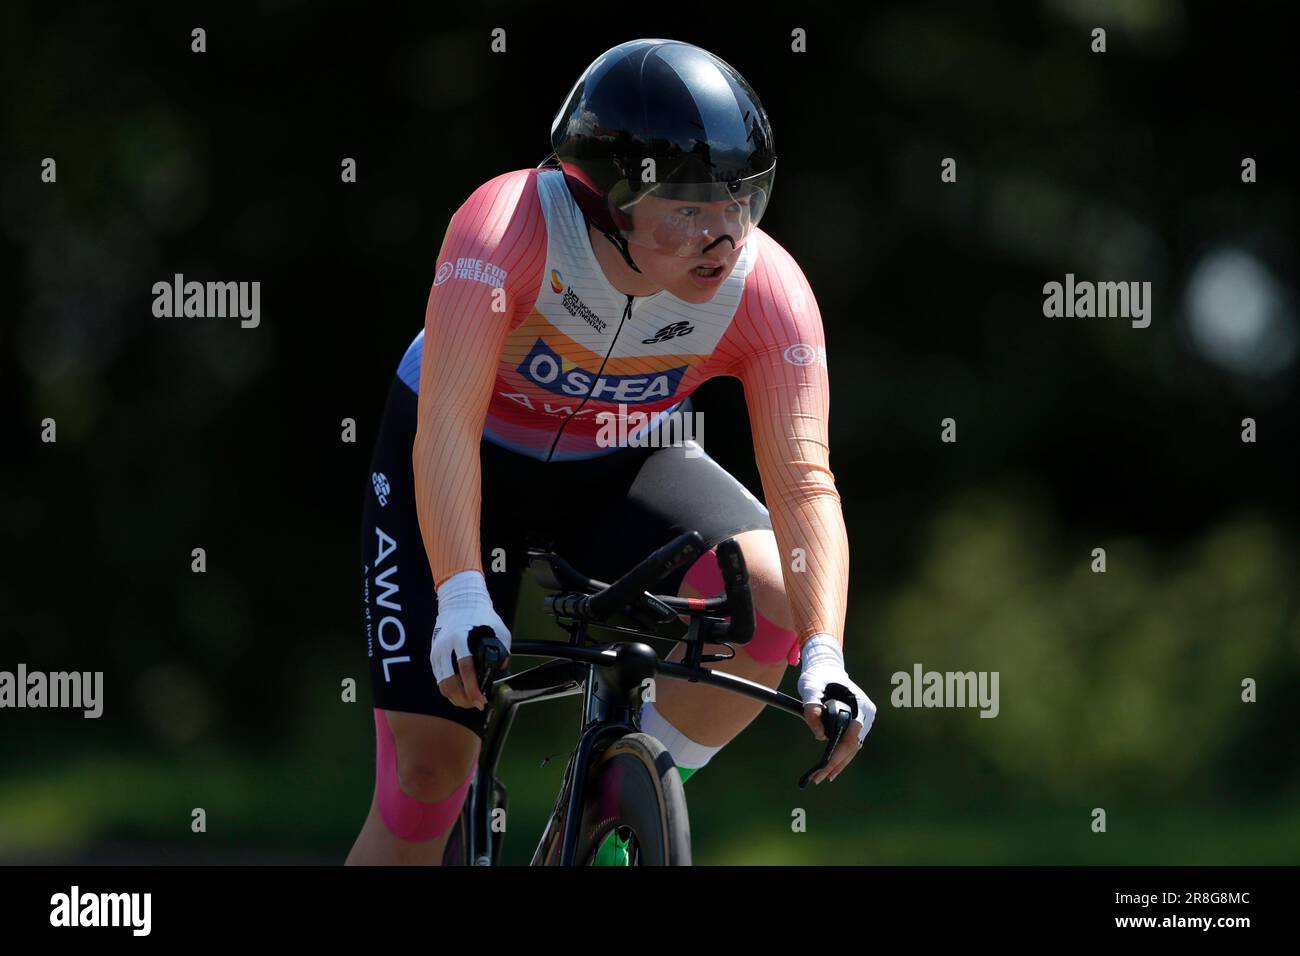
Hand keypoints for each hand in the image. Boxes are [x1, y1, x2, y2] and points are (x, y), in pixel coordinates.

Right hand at [430, 571, 510, 709]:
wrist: (459, 600)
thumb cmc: (481, 614)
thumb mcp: (499, 628)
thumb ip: (502, 649)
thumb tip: (501, 669)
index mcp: (461, 638)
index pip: (465, 669)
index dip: (473, 688)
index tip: (481, 700)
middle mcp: (445, 646)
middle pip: (449, 682)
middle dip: (464, 699)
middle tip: (477, 704)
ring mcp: (437, 651)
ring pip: (442, 684)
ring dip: (456, 698)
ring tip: (470, 701)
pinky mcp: (433, 654)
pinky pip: (439, 679)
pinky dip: (449, 689)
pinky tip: (461, 693)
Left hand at [796, 633, 875, 783]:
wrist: (825, 666)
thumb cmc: (818, 674)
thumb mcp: (810, 686)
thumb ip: (812, 706)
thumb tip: (818, 734)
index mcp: (860, 705)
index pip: (852, 736)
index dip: (839, 754)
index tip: (825, 766)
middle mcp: (866, 714)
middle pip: (854, 745)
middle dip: (836, 763)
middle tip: (819, 778)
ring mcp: (864, 719)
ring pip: (853, 747)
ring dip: (838, 763)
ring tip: (822, 777)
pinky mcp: (857, 723)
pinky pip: (850, 743)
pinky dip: (841, 756)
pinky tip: (830, 768)